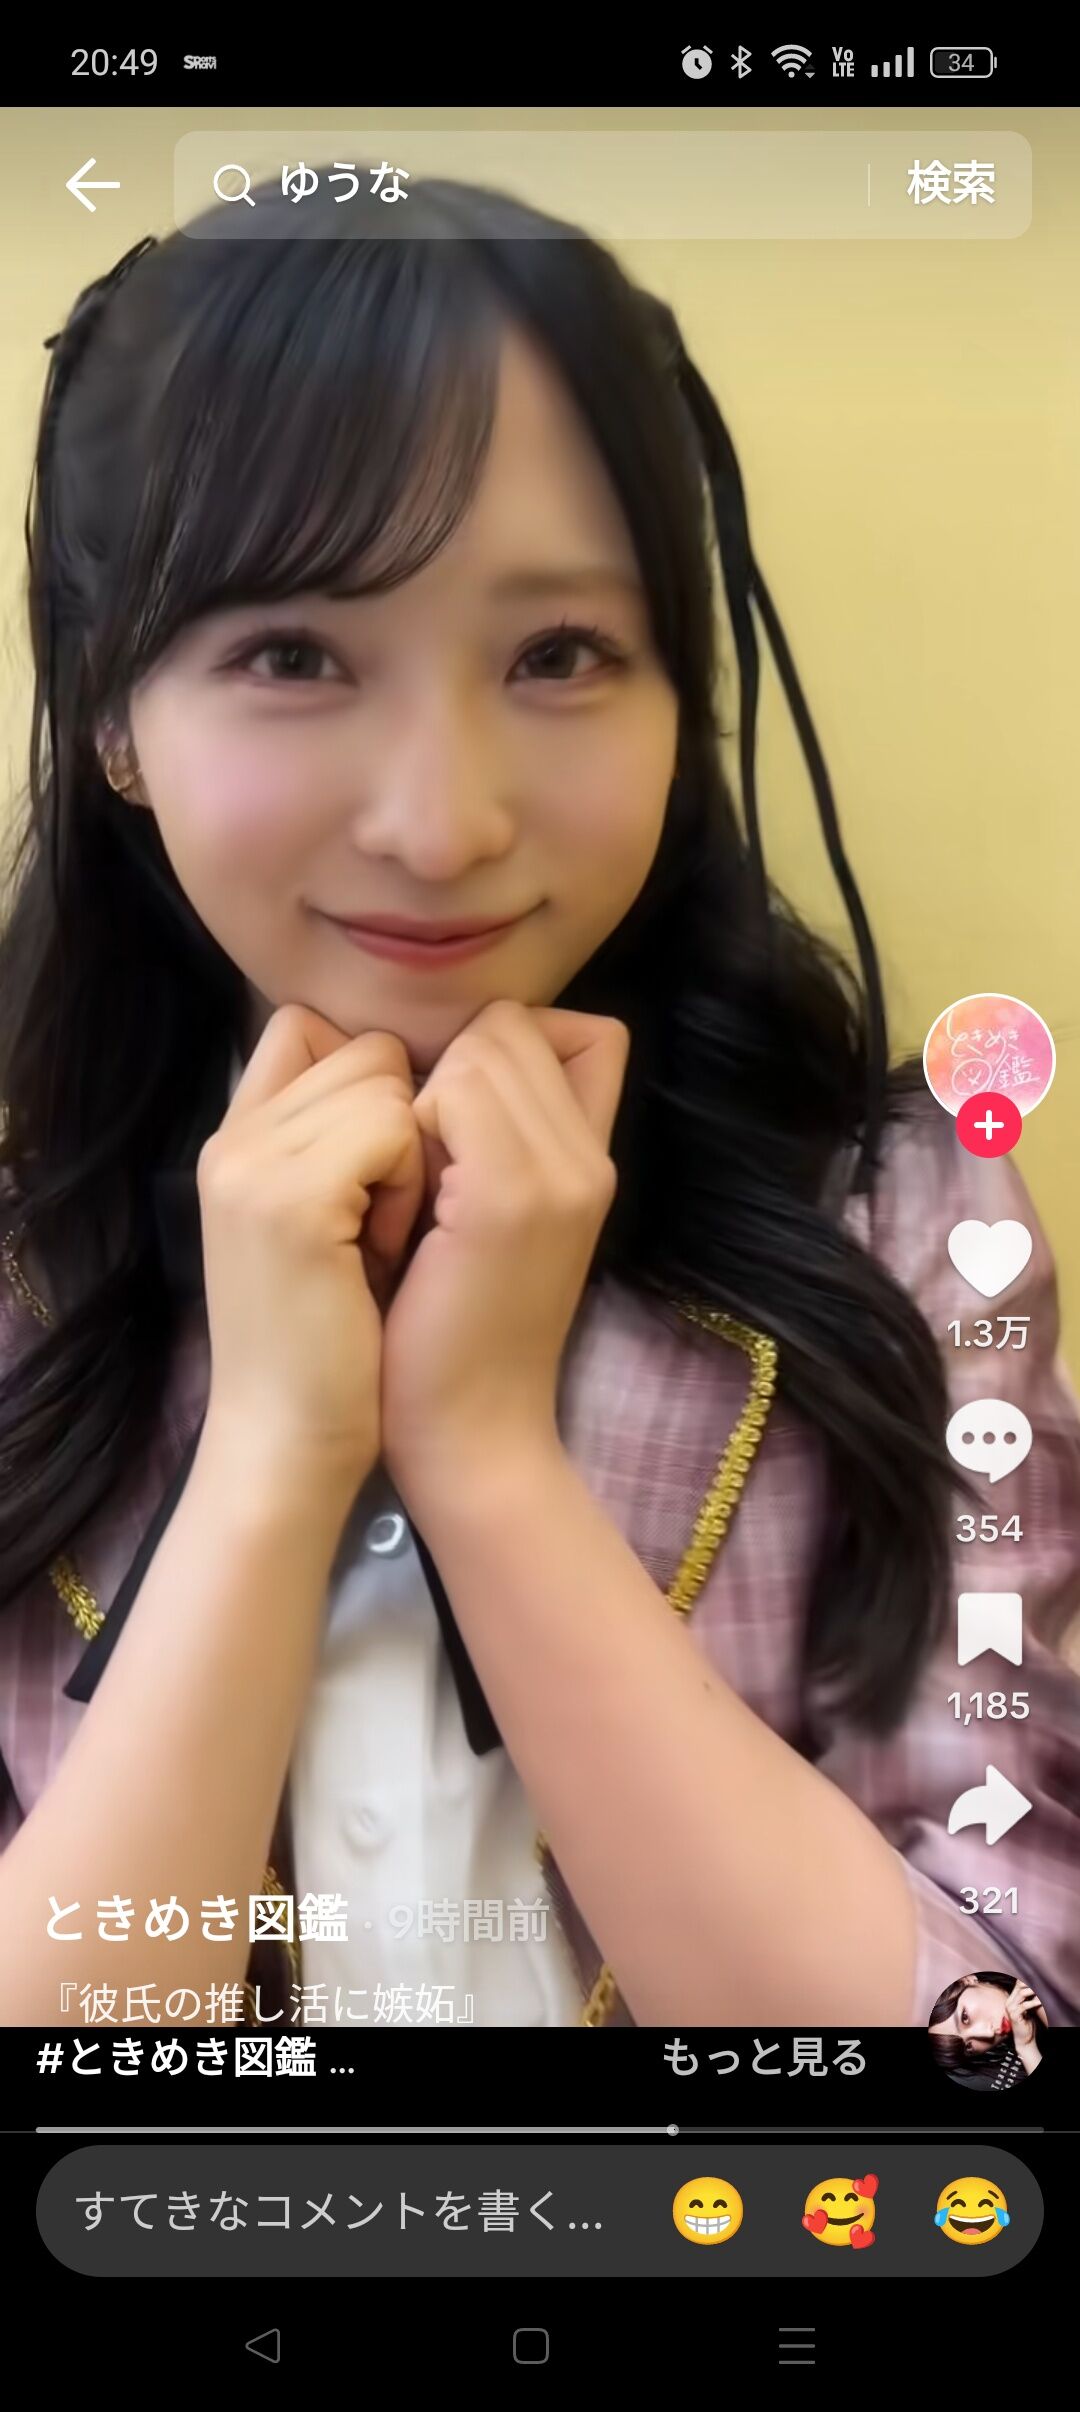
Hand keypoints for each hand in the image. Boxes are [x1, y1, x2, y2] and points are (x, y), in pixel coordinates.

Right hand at [197, 1004, 424, 1492]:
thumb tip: (410, 1081)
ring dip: (412, 1156)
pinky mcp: (290, 1199)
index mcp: (236, 1143)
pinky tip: (386, 1251)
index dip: (375, 1085)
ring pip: (385, 1081)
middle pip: (363, 1047)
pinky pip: (394, 1127)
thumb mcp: (324, 1225)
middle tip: (385, 1217)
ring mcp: (253, 1164)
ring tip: (384, 1239)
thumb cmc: (330, 1348)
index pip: (310, 1029)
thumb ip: (339, 1146)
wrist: (289, 1446)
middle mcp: (232, 1140)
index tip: (385, 1169)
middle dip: (402, 1120)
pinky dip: (410, 1186)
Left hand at [379, 1000, 629, 1504]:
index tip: (452, 1132)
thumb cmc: (451, 1332)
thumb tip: (450, 1058)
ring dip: (421, 1103)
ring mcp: (560, 1174)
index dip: (496, 1057)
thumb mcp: (491, 1220)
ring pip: (481, 1048)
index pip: (575, 1029)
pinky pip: (448, 1091)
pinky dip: (404, 1132)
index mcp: (591, 1162)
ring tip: (410, 1193)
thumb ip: (497, 1139)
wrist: (467, 1439)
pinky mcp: (509, 1197)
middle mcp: (591, 1159)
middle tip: (418, 1172)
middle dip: (447, 1074)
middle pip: (512, 1027)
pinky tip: (399, 1209)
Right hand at [1003, 1979, 1042, 2050]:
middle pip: (1019, 1987)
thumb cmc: (1027, 2024)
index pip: (1017, 1985)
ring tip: (1041, 1990)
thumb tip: (1036, 1987)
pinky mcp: (1015, 2016)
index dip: (1025, 1979)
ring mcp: (1010, 2009)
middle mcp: (1009, 2003)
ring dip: (1032, 1992)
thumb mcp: (1028, 2009)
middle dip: (1030, 1983)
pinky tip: (1039, 2002)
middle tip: (1040, 1981)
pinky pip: (1024, 2006)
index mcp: (1011, 2000)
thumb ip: (1029, 1999)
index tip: (1036, 1975)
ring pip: (1021, 1995)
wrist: (1024, 2039)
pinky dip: (1033, 2003)